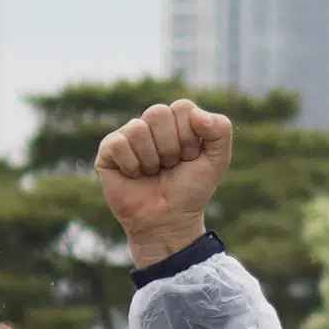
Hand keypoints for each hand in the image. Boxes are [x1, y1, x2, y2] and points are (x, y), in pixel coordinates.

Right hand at [95, 99, 234, 266]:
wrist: (169, 220)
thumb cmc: (190, 190)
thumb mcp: (217, 160)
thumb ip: (220, 129)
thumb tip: (195, 114)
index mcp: (176, 121)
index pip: (182, 107)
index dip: (189, 136)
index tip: (190, 157)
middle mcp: (150, 124)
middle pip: (158, 113)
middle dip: (170, 147)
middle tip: (170, 166)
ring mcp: (127, 136)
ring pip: (138, 129)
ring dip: (152, 159)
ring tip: (153, 172)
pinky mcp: (107, 152)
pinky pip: (118, 144)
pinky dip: (132, 165)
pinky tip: (135, 175)